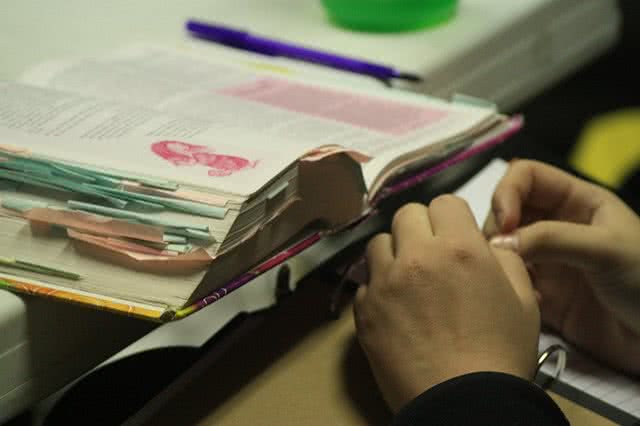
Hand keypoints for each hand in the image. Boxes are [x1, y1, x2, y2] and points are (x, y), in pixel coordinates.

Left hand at [354, 196, 539, 411]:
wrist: (463, 403)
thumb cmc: (501, 353)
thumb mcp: (525, 301)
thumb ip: (507, 259)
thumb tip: (488, 242)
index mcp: (459, 248)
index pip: (445, 202)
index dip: (453, 218)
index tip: (456, 237)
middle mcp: (416, 256)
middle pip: (406, 214)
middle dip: (421, 228)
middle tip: (432, 255)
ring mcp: (384, 282)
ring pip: (379, 243)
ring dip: (395, 253)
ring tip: (409, 279)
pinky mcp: (363, 310)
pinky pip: (365, 282)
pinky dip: (378, 288)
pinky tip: (395, 309)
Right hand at [485, 160, 639, 374]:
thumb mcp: (606, 249)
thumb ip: (552, 239)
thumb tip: (500, 241)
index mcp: (576, 201)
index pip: (526, 177)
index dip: (507, 192)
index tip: (504, 223)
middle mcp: (555, 225)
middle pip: (505, 210)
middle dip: (496, 229)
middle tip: (500, 254)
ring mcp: (546, 259)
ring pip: (502, 247)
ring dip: (498, 259)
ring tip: (511, 278)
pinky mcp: (541, 291)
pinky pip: (509, 281)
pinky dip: (506, 287)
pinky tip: (526, 300)